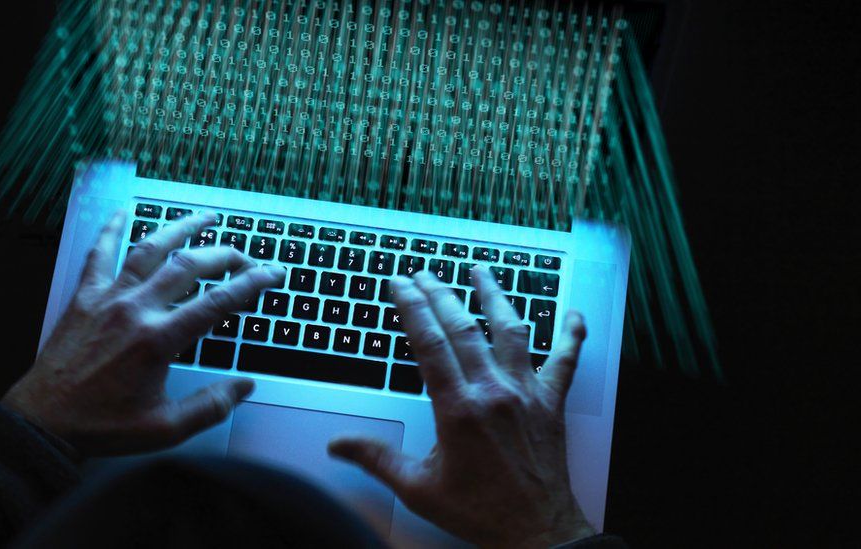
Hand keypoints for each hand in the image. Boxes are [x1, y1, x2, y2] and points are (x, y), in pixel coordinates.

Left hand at [3, 210, 283, 455]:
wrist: (44, 422)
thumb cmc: (103, 426)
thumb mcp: (165, 428)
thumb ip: (210, 406)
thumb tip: (244, 386)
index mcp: (159, 340)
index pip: (217, 303)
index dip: (250, 285)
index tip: (272, 273)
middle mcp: (135, 310)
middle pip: (189, 266)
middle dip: (225, 255)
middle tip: (246, 257)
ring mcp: (108, 299)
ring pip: (150, 249)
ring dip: (181, 228)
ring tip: (205, 216)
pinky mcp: (84, 298)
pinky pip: (99, 254)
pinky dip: (111, 229)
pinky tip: (123, 211)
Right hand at [329, 269, 594, 547]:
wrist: (535, 532)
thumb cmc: (480, 512)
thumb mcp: (418, 489)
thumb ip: (377, 460)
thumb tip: (338, 445)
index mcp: (458, 408)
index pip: (429, 343)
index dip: (412, 307)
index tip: (401, 284)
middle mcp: (493, 391)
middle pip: (464, 327)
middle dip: (440, 294)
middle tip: (424, 273)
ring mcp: (526, 393)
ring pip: (511, 330)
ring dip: (495, 296)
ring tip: (482, 270)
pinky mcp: (551, 403)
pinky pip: (566, 361)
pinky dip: (572, 335)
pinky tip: (574, 313)